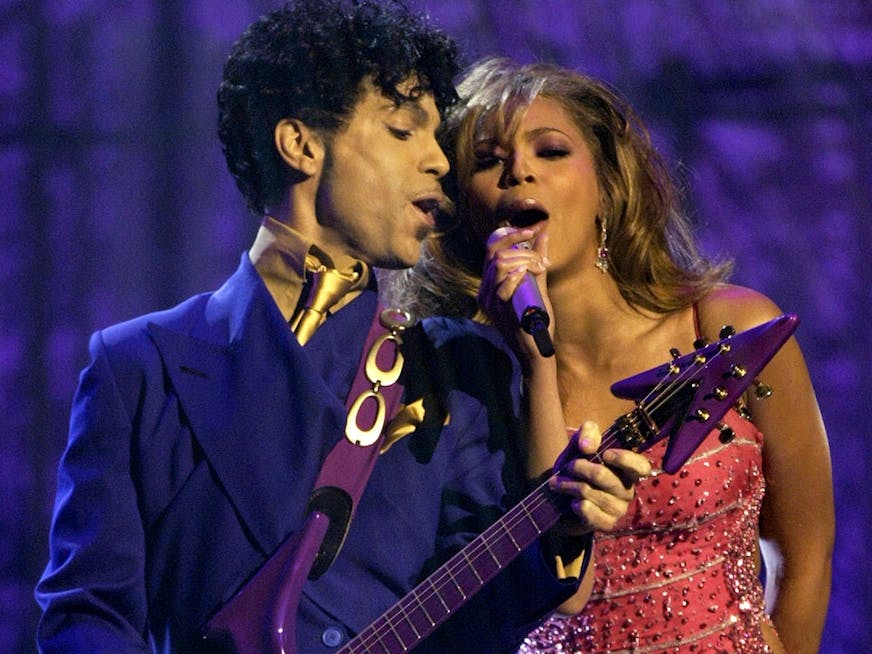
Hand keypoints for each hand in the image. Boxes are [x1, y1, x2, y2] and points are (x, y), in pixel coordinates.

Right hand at [478, 224, 551, 359]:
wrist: (536, 351)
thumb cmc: (536, 321)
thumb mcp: (537, 286)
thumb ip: (537, 261)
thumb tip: (543, 235)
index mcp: (491, 283)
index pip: (491, 248)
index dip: (509, 234)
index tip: (530, 230)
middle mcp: (486, 291)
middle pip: (494, 253)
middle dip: (521, 246)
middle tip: (542, 256)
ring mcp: (490, 301)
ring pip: (499, 265)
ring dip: (525, 260)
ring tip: (541, 267)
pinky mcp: (500, 311)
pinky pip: (504, 286)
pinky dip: (518, 274)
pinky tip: (530, 273)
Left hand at [548, 421, 651, 532]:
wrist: (558, 499)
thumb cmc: (575, 469)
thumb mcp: (578, 446)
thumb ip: (586, 434)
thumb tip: (588, 446)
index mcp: (626, 469)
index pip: (642, 466)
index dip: (626, 459)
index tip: (605, 454)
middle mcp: (626, 489)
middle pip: (604, 476)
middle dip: (580, 468)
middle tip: (567, 466)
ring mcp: (618, 509)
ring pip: (593, 494)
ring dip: (570, 486)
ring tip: (557, 483)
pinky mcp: (607, 524)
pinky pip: (594, 515)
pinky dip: (579, 507)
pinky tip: (572, 503)